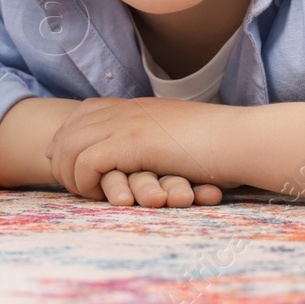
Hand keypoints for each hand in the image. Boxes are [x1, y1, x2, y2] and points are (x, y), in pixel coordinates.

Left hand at [45, 96, 235, 201]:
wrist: (242, 139)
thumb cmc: (221, 146)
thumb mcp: (181, 138)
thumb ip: (156, 140)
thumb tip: (141, 155)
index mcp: (138, 107)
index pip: (83, 113)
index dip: (67, 138)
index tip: (66, 163)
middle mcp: (127, 110)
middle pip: (69, 129)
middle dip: (62, 160)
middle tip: (75, 187)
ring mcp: (128, 123)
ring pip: (70, 147)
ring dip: (72, 176)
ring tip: (90, 196)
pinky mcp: (132, 142)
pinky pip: (85, 162)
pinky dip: (86, 182)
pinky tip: (107, 196)